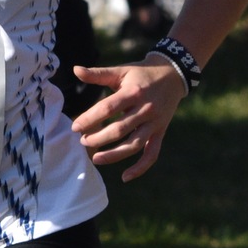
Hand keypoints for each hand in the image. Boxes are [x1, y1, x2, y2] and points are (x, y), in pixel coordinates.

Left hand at [70, 59, 188, 181]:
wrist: (172, 75)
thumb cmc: (141, 73)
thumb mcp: (121, 71)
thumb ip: (98, 74)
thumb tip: (75, 70)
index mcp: (133, 92)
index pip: (108, 108)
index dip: (90, 118)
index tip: (75, 127)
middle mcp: (146, 109)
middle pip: (119, 129)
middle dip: (98, 138)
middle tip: (83, 141)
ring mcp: (155, 123)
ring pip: (134, 144)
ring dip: (114, 155)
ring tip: (96, 159)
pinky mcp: (161, 132)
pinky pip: (152, 153)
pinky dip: (140, 167)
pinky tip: (125, 177)